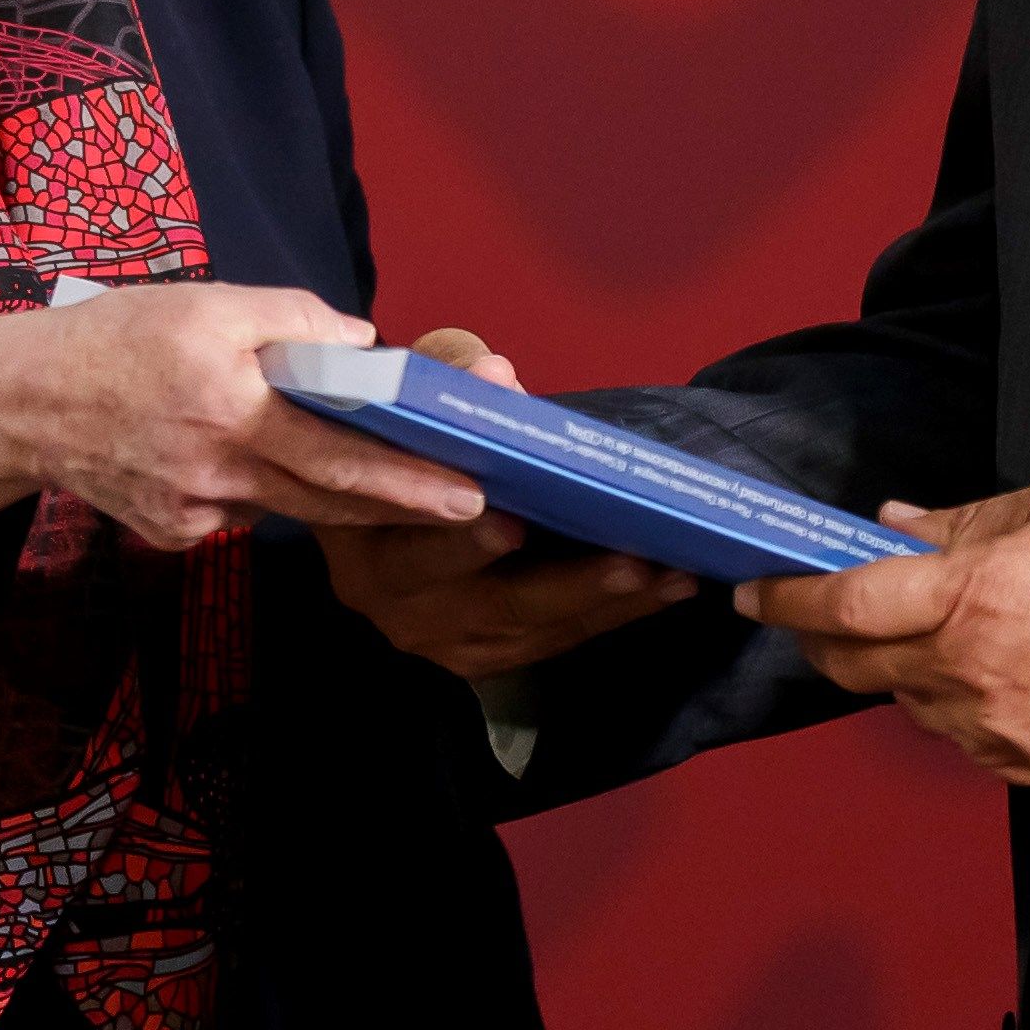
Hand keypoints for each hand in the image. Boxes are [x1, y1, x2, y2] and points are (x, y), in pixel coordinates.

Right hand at [0, 282, 487, 551]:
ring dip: (337, 496)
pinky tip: (242, 456)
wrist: (19, 401)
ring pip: (286, 506)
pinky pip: (238, 511)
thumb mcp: (207, 301)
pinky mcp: (172, 533)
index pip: (341, 456)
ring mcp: (193, 513)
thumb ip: (293, 320)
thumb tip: (363, 348)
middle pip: (330, 501)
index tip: (471, 494)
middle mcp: (218, 473)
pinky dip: (259, 487)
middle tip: (474, 511)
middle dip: (406, 507)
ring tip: (392, 480)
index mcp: (232, 409)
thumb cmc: (117, 338)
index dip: (410, 481)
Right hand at [314, 333, 700, 676]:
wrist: (376, 506)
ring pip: (530, 625)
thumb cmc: (396, 446)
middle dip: (562, 580)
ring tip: (668, 570)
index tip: (512, 518)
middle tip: (627, 557)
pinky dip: (611, 615)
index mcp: (361, 542)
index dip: (458, 537)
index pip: (407, 543)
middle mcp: (395, 603)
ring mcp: (440, 638)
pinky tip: (666, 587)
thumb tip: (496, 375)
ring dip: (605, 600)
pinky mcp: (482, 654)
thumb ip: (442, 380)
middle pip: (484, 599)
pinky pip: (552, 641)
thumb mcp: (399, 403)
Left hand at [736, 469, 1029, 786]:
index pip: (845, 605)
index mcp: (973, 598)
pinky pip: (953, 734)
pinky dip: (943, 701)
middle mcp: (969, 673)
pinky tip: (977, 671)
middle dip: (819, 637)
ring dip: (889, 668)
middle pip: (851, 666)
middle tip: (817, 609)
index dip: (786, 598)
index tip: (754, 589)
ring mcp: (994, 731)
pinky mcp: (1022, 768)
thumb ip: (962, 520)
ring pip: (900, 702)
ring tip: (922, 632)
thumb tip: (890, 527)